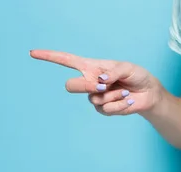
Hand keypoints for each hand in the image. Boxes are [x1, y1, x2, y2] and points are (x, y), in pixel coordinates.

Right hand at [30, 49, 162, 115]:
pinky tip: (128, 100)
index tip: (33, 53)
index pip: (66, 60)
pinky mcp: (103, 109)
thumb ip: (112, 71)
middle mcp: (89, 81)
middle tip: (103, 85)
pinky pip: (105, 109)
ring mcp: (95, 96)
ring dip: (112, 95)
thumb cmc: (136, 75)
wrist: (147, 93)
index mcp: (91, 67)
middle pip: (71, 86)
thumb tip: (99, 80)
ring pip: (93, 98)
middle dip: (85, 86)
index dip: (49, 57)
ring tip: (124, 90)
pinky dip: (119, 104)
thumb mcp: (127, 68)